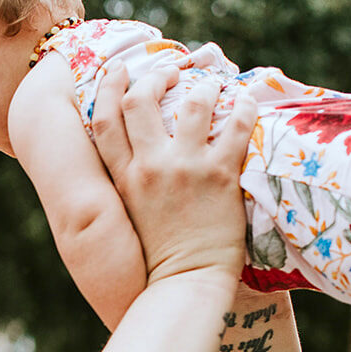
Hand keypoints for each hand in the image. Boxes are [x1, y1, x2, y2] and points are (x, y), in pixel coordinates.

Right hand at [90, 64, 256, 286]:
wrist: (186, 282)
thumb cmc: (158, 254)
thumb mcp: (128, 214)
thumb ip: (127, 181)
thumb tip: (133, 154)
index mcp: (122, 178)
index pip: (104, 119)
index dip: (108, 86)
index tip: (120, 69)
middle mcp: (148, 168)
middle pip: (140, 100)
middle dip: (155, 77)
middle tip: (170, 74)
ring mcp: (185, 169)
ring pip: (192, 103)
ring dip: (204, 87)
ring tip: (213, 86)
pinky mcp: (220, 176)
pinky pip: (236, 125)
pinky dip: (243, 106)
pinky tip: (246, 101)